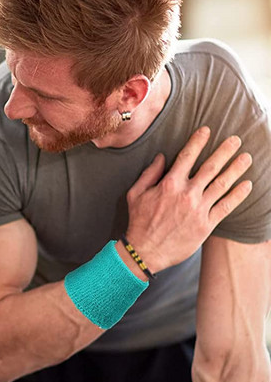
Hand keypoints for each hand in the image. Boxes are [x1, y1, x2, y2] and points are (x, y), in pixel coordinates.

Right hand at [125, 126, 251, 271]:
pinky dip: (238, 195)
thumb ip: (149, 174)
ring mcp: (198, 209)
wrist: (145, 251)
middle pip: (210, 167)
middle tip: (236, 140)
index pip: (187, 156)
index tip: (207, 130)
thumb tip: (161, 157)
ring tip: (246, 158)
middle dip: (225, 151)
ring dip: (236, 169)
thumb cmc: (139, 222)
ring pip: (222, 185)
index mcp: (169, 184)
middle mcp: (186, 194)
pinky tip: (247, 185)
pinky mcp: (206, 225)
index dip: (198, 141)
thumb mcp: (135, 194)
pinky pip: (226, 207)